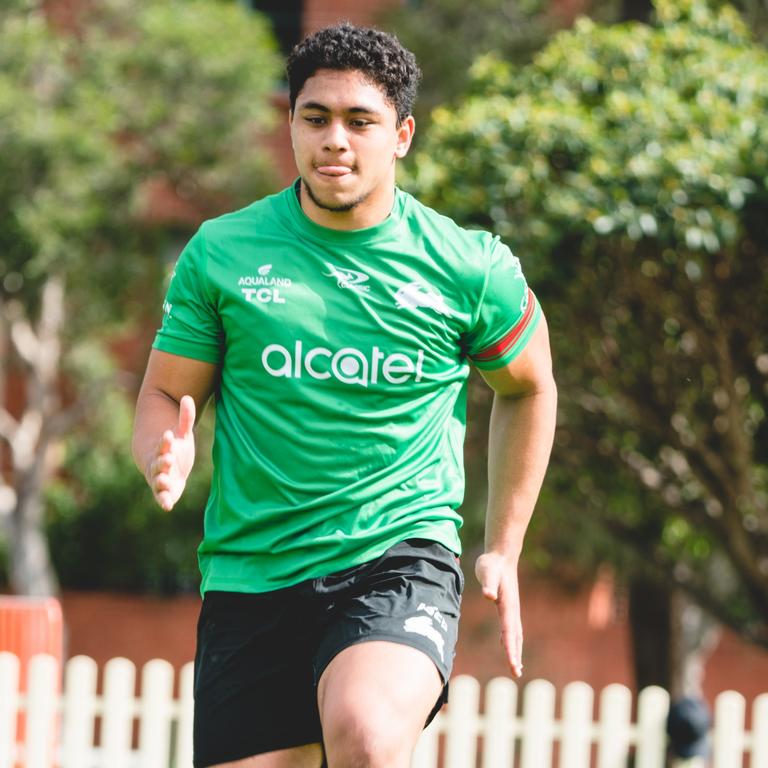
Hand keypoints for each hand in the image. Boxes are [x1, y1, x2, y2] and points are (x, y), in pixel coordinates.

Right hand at [147, 395, 195, 510]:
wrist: (164, 464)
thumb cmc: (174, 447)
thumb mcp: (182, 433)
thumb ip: (185, 418)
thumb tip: (188, 397)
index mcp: (163, 449)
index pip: (163, 444)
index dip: (165, 441)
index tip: (169, 435)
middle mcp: (158, 464)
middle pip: (158, 463)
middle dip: (162, 461)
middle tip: (168, 458)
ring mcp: (160, 478)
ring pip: (158, 481)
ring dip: (161, 481)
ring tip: (165, 481)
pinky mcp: (165, 491)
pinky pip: (162, 497)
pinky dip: (163, 500)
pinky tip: (167, 506)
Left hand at [475, 552, 523, 677]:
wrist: (501, 555)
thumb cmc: (491, 563)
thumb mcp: (486, 571)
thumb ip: (487, 583)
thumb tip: (488, 595)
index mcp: (507, 604)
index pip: (508, 631)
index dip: (510, 648)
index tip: (512, 663)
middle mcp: (512, 609)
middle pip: (515, 636)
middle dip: (515, 654)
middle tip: (516, 672)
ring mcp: (511, 608)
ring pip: (515, 634)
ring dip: (515, 650)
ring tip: (516, 667)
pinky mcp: (508, 606)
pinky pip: (511, 627)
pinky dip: (511, 639)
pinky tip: (507, 646)